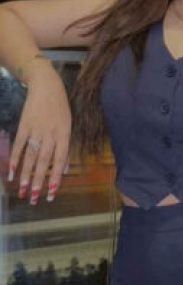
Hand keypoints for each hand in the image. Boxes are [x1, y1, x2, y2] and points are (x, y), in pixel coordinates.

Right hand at [8, 65, 71, 203]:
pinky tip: (11, 172)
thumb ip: (66, 147)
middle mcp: (51, 133)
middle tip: (33, 199)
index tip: (51, 193)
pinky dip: (14, 158)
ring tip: (21, 190)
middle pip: (44, 161)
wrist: (46, 85)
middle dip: (38, 182)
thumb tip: (65, 170)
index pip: (60, 160)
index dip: (55, 177)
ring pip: (30, 156)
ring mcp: (36, 129)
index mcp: (65, 134)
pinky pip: (18, 145)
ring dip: (25, 174)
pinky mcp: (24, 125)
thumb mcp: (69, 125)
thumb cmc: (60, 107)